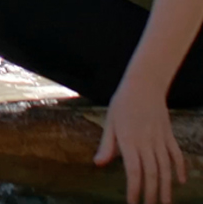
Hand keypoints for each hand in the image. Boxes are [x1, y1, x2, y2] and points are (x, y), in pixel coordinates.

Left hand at [95, 79, 187, 203]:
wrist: (144, 85)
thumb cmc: (122, 103)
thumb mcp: (110, 122)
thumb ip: (107, 145)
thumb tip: (98, 163)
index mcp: (129, 141)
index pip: (134, 171)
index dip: (134, 189)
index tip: (133, 203)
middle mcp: (147, 143)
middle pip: (152, 174)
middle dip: (151, 194)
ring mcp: (160, 140)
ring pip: (166, 168)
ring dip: (166, 187)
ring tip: (166, 202)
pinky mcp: (169, 135)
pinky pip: (176, 154)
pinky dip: (179, 168)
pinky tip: (180, 181)